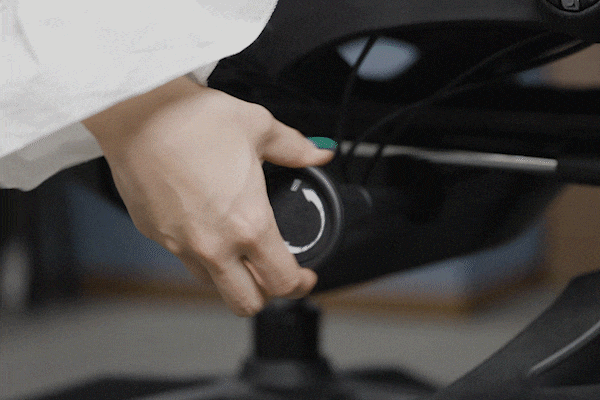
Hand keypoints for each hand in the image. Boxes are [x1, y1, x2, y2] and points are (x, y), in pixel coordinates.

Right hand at [83, 76, 334, 315]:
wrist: (138, 112)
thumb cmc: (194, 119)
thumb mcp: (259, 127)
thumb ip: (295, 148)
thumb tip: (318, 153)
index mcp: (248, 223)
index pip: (282, 280)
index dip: (300, 284)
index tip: (305, 276)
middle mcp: (214, 244)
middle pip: (246, 303)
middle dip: (266, 294)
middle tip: (273, 272)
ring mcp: (180, 244)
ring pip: (212, 286)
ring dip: (232, 278)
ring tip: (240, 253)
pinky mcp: (155, 234)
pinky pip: (184, 259)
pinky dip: (202, 256)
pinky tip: (207, 228)